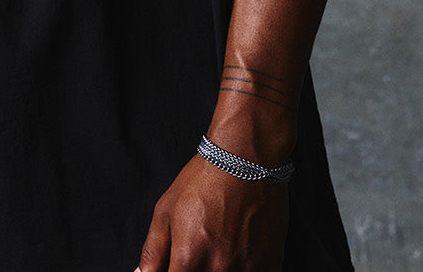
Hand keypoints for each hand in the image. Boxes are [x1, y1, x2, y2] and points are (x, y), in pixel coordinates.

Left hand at [135, 156, 288, 271]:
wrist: (245, 160)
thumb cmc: (203, 182)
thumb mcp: (165, 211)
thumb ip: (152, 253)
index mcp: (188, 259)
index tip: (176, 265)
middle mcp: (218, 270)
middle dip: (193, 270)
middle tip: (196, 251)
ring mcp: (247, 271)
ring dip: (217, 270)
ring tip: (217, 247)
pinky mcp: (270, 266)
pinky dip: (241, 271)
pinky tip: (236, 253)